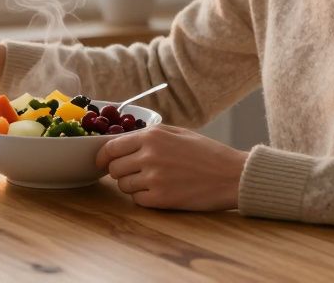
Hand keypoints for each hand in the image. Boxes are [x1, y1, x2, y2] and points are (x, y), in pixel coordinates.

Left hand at [95, 125, 247, 210]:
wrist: (232, 175)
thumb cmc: (207, 153)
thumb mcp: (178, 132)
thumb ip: (149, 136)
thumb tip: (120, 142)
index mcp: (152, 136)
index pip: (111, 147)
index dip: (103, 157)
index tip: (102, 163)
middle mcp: (149, 155)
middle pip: (114, 168)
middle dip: (120, 172)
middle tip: (136, 173)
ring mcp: (154, 178)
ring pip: (123, 186)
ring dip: (132, 186)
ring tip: (153, 182)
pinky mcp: (161, 199)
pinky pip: (138, 200)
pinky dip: (144, 198)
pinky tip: (161, 192)